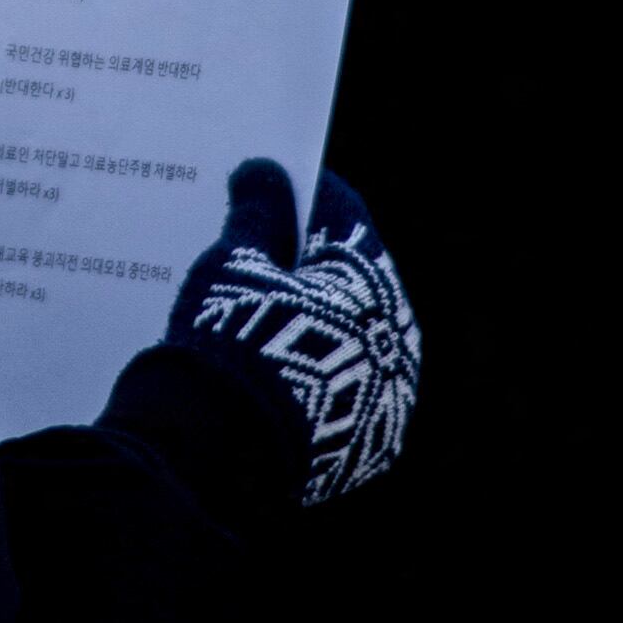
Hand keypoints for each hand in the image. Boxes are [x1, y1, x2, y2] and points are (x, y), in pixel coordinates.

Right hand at [163, 159, 420, 504]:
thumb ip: (255, 211)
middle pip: (351, 278)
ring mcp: (391, 393)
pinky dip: (316, 373)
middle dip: (308, 261)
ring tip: (257, 313)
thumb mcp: (234, 263)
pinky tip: (272, 370)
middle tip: (257, 247)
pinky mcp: (375, 443)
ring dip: (315, 322)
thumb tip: (263, 173)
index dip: (303, 191)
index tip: (271, 179)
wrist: (225, 450)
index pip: (342, 212)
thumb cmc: (232, 337)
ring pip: (352, 338)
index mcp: (371, 277)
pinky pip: (346, 389)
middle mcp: (398, 333)